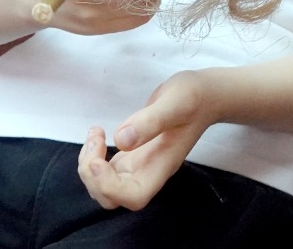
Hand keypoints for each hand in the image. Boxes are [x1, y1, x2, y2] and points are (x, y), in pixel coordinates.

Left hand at [77, 71, 213, 209]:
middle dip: (93, 176)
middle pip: (113, 198)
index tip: (100, 159)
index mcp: (161, 165)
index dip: (110, 186)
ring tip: (96, 134)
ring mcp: (139, 165)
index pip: (134, 196)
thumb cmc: (194, 98)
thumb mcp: (175, 103)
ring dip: (89, 166)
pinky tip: (98, 135)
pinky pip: (105, 170)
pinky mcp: (132, 155)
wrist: (204, 95)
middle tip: (96, 141)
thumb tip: (121, 140)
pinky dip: (93, 158)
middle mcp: (148, 171)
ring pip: (104, 186)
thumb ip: (150, 121)